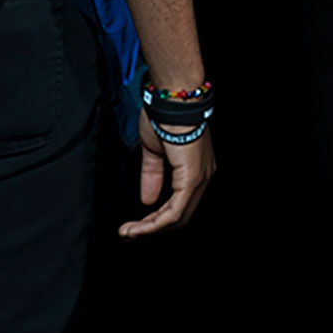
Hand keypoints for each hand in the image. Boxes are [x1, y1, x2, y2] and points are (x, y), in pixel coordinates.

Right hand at [118, 109, 215, 238]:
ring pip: (177, 217)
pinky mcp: (192, 179)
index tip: (135, 225)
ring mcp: (200, 179)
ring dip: (150, 229)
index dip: (157, 218)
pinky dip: (155, 223)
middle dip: (152, 228)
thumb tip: (147, 200)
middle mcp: (203, 176)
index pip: (179, 203)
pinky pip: (174, 211)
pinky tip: (140, 227)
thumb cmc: (165, 115)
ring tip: (129, 233)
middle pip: (180, 215)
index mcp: (195, 169)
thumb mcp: (154, 150)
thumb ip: (152, 175)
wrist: (172, 99)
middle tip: (130, 233)